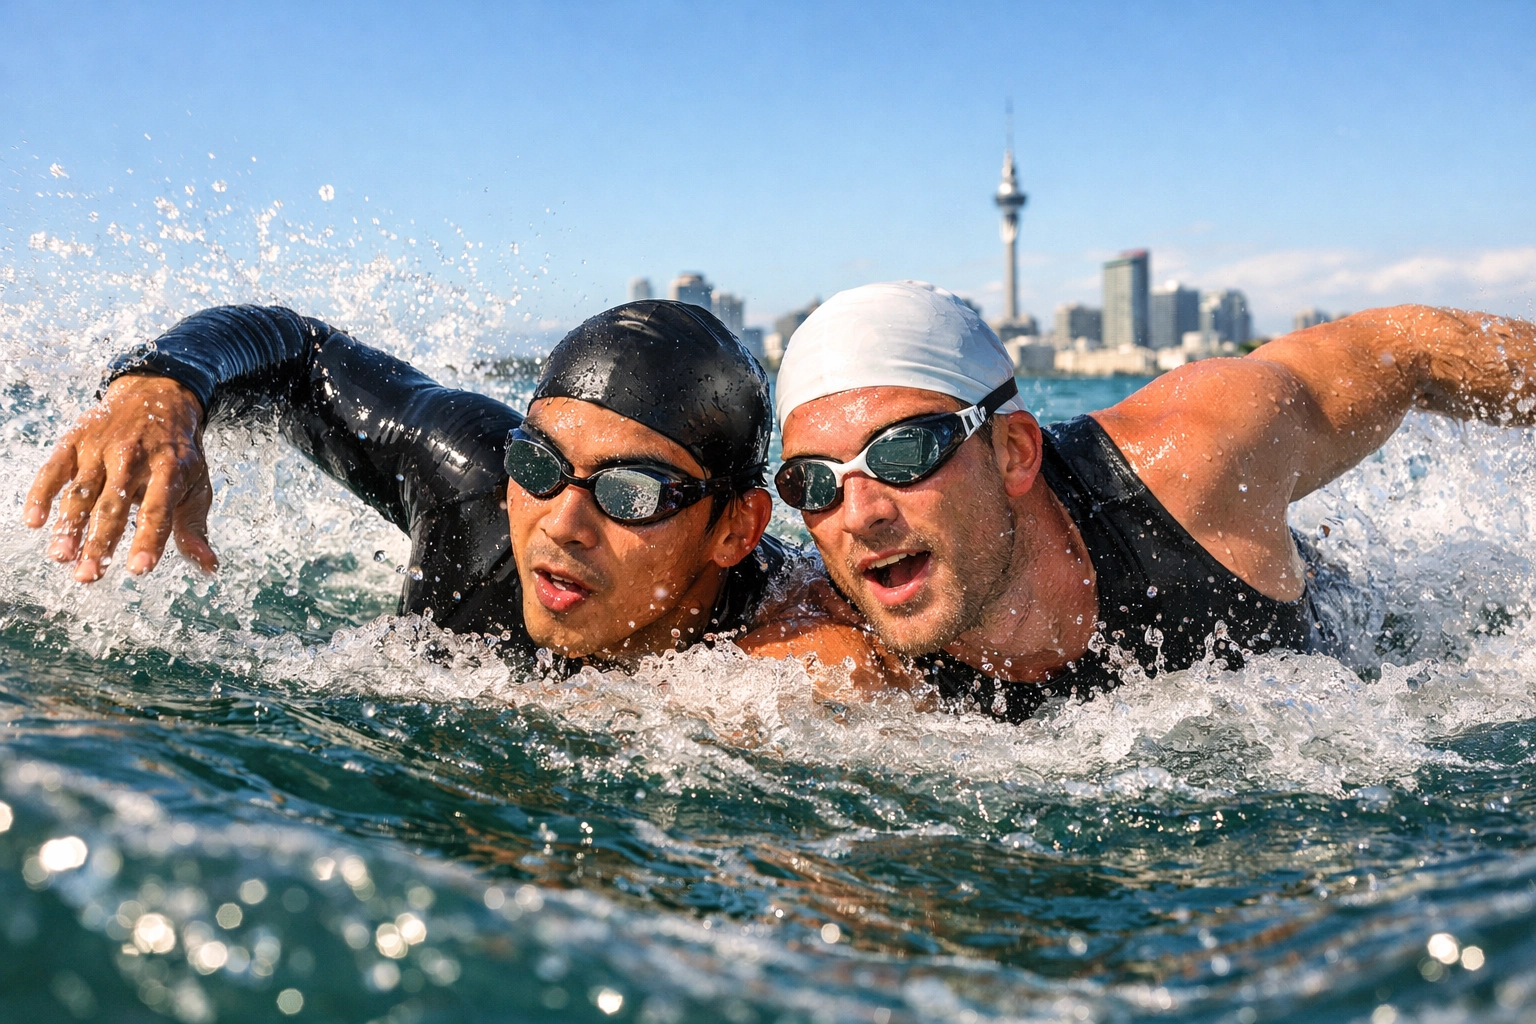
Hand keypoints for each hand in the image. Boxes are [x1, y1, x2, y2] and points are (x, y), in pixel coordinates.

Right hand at [24, 375, 216, 581]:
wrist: (158, 394)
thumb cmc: (177, 452)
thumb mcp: (196, 484)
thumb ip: (194, 528)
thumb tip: (208, 568)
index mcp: (170, 469)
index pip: (158, 510)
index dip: (148, 540)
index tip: (138, 570)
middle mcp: (134, 456)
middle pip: (114, 505)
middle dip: (100, 542)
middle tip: (88, 575)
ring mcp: (101, 447)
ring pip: (81, 491)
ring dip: (68, 526)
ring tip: (62, 556)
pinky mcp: (75, 440)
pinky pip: (54, 469)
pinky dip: (41, 494)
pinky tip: (34, 520)